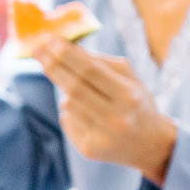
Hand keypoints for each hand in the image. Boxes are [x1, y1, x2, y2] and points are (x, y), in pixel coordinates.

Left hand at [32, 37, 176, 183]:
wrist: (152, 145)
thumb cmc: (138, 104)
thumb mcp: (131, 79)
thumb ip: (103, 62)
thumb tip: (68, 48)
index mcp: (130, 96)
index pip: (90, 70)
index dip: (66, 54)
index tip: (49, 39)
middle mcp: (116, 118)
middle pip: (74, 87)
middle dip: (53, 66)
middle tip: (37, 50)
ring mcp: (101, 137)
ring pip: (68, 104)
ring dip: (65, 90)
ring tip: (78, 88)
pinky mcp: (89, 150)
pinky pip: (68, 120)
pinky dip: (71, 110)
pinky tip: (87, 114)